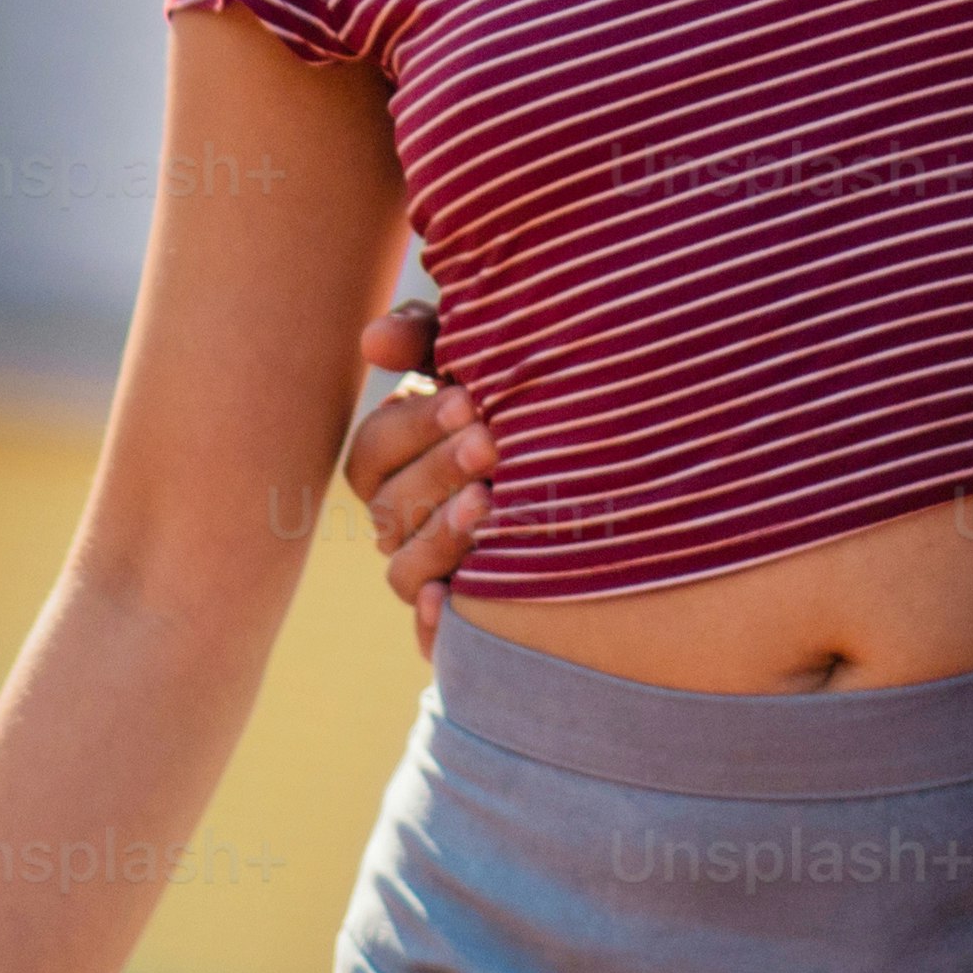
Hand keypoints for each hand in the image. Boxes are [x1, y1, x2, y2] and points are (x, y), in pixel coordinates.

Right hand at [338, 296, 492, 643]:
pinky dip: (434, 622)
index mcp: (393, 462)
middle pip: (388, 509)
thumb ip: (425, 337)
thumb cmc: (524, 398)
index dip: (412, 427)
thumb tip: (373, 341)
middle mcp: (401, 521)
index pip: (373, 452)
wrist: (599, 467)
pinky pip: (432, 635)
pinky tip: (451, 598)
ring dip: (439, 537)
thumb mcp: (478, 356)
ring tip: (490, 504)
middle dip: (437, 473)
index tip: (469, 401)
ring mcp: (430, 572)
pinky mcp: (466, 619)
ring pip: (402, 569)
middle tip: (492, 443)